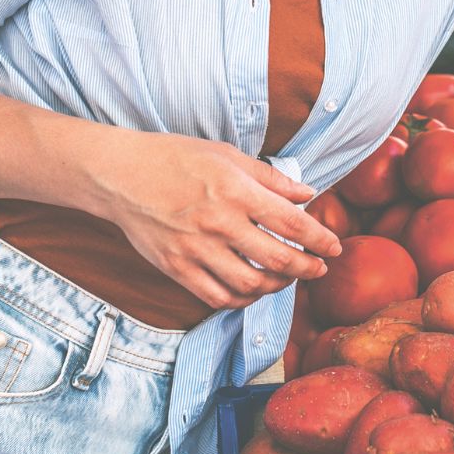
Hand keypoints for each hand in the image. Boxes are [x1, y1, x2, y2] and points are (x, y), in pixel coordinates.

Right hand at [94, 132, 342, 309]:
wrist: (119, 175)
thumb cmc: (175, 158)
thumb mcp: (226, 154)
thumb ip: (270, 178)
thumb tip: (307, 195)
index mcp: (234, 190)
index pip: (291, 222)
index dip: (320, 239)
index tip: (334, 247)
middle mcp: (218, 222)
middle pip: (277, 258)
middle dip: (307, 268)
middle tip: (319, 268)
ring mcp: (195, 249)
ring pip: (250, 284)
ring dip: (277, 287)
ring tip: (287, 278)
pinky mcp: (176, 267)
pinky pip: (217, 297)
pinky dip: (243, 299)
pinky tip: (253, 289)